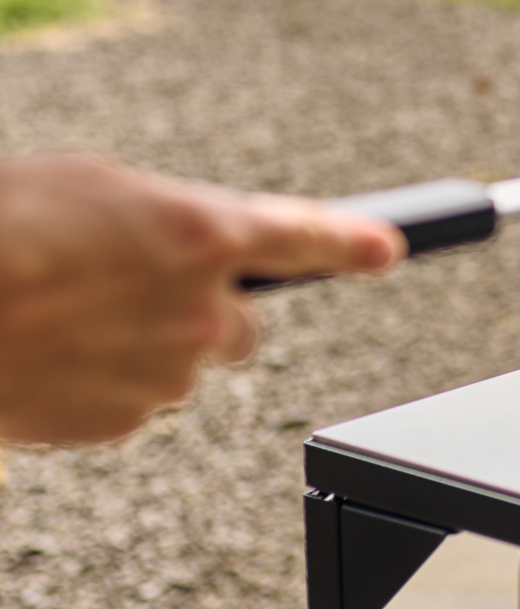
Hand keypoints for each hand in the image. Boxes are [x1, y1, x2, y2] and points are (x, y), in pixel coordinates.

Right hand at [0, 154, 401, 445]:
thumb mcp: (92, 186)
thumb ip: (168, 218)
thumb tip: (195, 243)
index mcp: (203, 232)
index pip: (306, 236)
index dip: (351, 243)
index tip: (386, 248)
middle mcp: (201, 309)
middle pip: (239, 326)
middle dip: (204, 315)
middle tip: (133, 295)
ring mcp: (162, 372)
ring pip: (178, 367)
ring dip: (142, 348)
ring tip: (61, 318)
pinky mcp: (117, 422)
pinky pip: (128, 403)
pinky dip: (97, 385)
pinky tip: (44, 356)